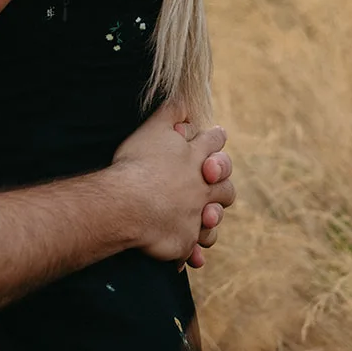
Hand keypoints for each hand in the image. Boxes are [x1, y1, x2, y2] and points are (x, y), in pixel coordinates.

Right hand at [112, 104, 234, 266]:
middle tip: (212, 184)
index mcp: (197, 160)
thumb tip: (185, 95)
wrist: (126, 203)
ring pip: (213, 222)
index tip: (217, 135)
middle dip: (222, 185)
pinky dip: (191, 252)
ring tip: (203, 221)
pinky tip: (188, 255)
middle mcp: (202, 190)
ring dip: (209, 221)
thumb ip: (171, 112)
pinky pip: (191, 249)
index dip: (215, 139)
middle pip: (225, 187)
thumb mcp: (153, 130)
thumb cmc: (137, 164)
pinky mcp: (184, 241)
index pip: (214, 143)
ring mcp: (195, 218)